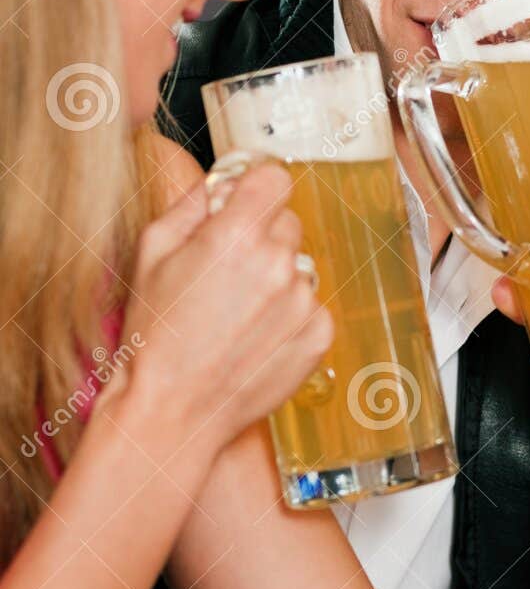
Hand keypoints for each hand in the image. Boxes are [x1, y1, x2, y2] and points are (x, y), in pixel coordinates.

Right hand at [118, 161, 332, 459]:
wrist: (172, 410)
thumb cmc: (156, 336)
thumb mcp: (152, 253)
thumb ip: (192, 205)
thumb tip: (222, 182)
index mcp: (236, 236)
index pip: (275, 179)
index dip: (256, 190)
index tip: (246, 203)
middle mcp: (277, 265)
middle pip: (287, 223)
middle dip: (261, 238)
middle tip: (228, 273)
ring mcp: (303, 302)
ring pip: (299, 267)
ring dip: (277, 279)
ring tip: (238, 314)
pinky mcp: (319, 336)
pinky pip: (312, 306)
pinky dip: (290, 317)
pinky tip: (255, 337)